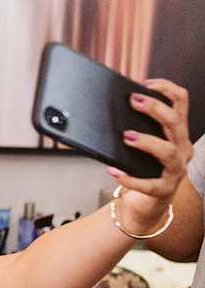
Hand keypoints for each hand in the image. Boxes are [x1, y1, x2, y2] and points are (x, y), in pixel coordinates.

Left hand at [111, 79, 192, 230]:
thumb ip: (131, 126)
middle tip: (132, 101)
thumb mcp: (138, 145)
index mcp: (176, 133)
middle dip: (155, 108)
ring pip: (168, 151)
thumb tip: (105, 108)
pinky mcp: (163, 190)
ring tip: (126, 136)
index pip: (181, 102)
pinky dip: (129, 177)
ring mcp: (175, 171)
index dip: (165, 88)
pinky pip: (148, 184)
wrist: (144, 204)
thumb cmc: (141, 169)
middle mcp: (181, 149)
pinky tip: (113, 171)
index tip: (143, 83)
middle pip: (176, 122)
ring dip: (147, 141)